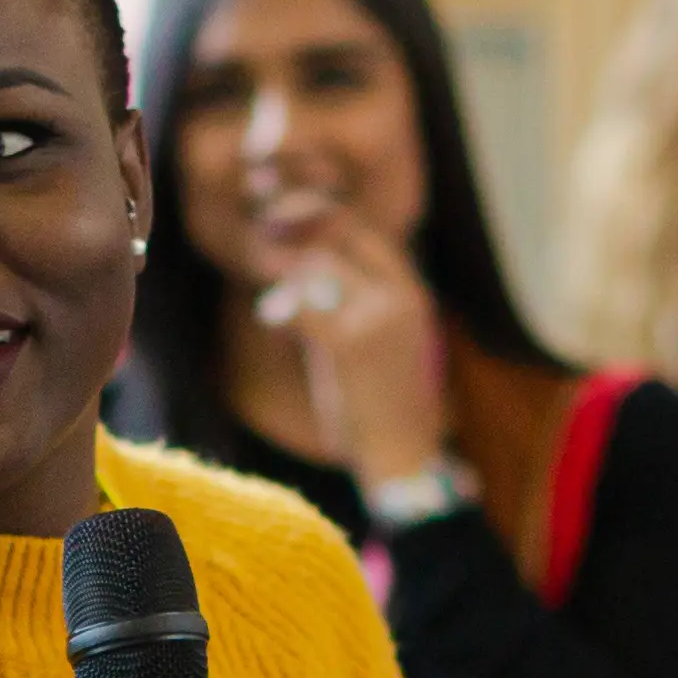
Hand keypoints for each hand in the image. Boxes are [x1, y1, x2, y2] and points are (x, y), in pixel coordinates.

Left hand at [246, 201, 449, 491]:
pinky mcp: (351, 343)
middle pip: (338, 240)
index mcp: (412, 293)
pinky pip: (301, 306)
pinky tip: (273, 320)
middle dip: (296, 242)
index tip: (291, 225)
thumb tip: (310, 265)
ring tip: (276, 306)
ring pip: (315, 268)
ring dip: (287, 282)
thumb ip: (359, 299)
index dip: (324, 222)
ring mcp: (378, 317)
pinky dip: (280, 311)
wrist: (403, 454)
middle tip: (266, 251)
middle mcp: (400, 296)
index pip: (364, 232)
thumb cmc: (385, 403)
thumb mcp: (386, 339)